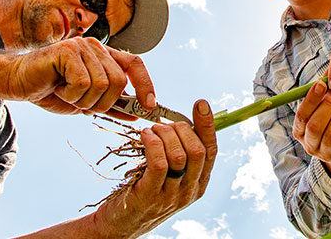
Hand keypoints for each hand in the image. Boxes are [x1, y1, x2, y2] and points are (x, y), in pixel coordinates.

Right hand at [5, 37, 154, 114]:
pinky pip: (83, 82)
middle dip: (103, 103)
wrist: (18, 82)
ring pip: (101, 85)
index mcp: (104, 55)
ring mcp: (81, 46)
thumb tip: (137, 114)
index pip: (135, 64)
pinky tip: (59, 88)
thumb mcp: (87, 101)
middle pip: (118, 81)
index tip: (149, 107)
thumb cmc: (51, 90)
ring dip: (84, 101)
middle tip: (83, 104)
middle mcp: (96, 47)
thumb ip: (111, 104)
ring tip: (68, 94)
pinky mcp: (66, 51)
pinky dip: (71, 95)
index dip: (146, 84)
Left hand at [96, 99, 217, 237]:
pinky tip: (145, 136)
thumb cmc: (143, 193)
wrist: (119, 225)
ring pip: (179, 156)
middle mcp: (189, 191)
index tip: (200, 104)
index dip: (207, 125)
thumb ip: (179, 155)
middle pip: (197, 151)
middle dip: (181, 129)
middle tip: (163, 125)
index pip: (211, 151)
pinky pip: (159, 164)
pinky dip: (153, 144)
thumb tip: (183, 123)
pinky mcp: (149, 196)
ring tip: (150, 131)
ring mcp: (170, 196)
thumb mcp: (169, 177)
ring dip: (164, 135)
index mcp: (198, 184)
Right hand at [293, 81, 330, 190]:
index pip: (301, 115)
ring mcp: (324, 153)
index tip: (321, 83)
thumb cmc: (329, 124)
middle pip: (315, 125)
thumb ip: (323, 92)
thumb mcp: (322, 109)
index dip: (311, 99)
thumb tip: (329, 70)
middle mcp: (308, 144)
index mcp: (299, 131)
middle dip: (327, 105)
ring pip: (330, 132)